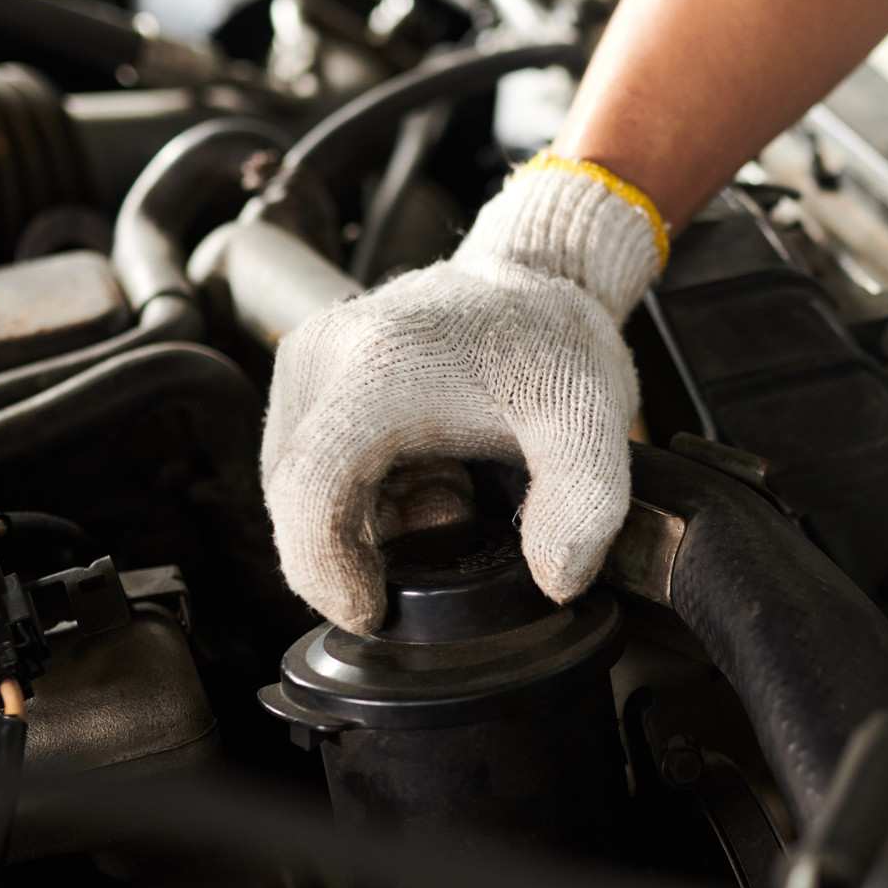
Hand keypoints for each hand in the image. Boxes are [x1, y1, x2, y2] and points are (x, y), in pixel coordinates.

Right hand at [261, 158, 667, 630]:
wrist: (537, 275)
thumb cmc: (554, 339)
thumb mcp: (595, 421)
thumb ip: (586, 506)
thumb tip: (553, 580)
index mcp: (380, 366)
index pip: (310, 490)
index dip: (327, 569)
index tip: (371, 611)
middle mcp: (322, 355)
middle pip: (293, 499)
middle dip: (355, 551)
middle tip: (448, 529)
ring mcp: (306, 361)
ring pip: (296, 489)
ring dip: (362, 524)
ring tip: (450, 492)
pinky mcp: (306, 374)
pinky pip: (308, 466)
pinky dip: (359, 497)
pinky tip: (428, 477)